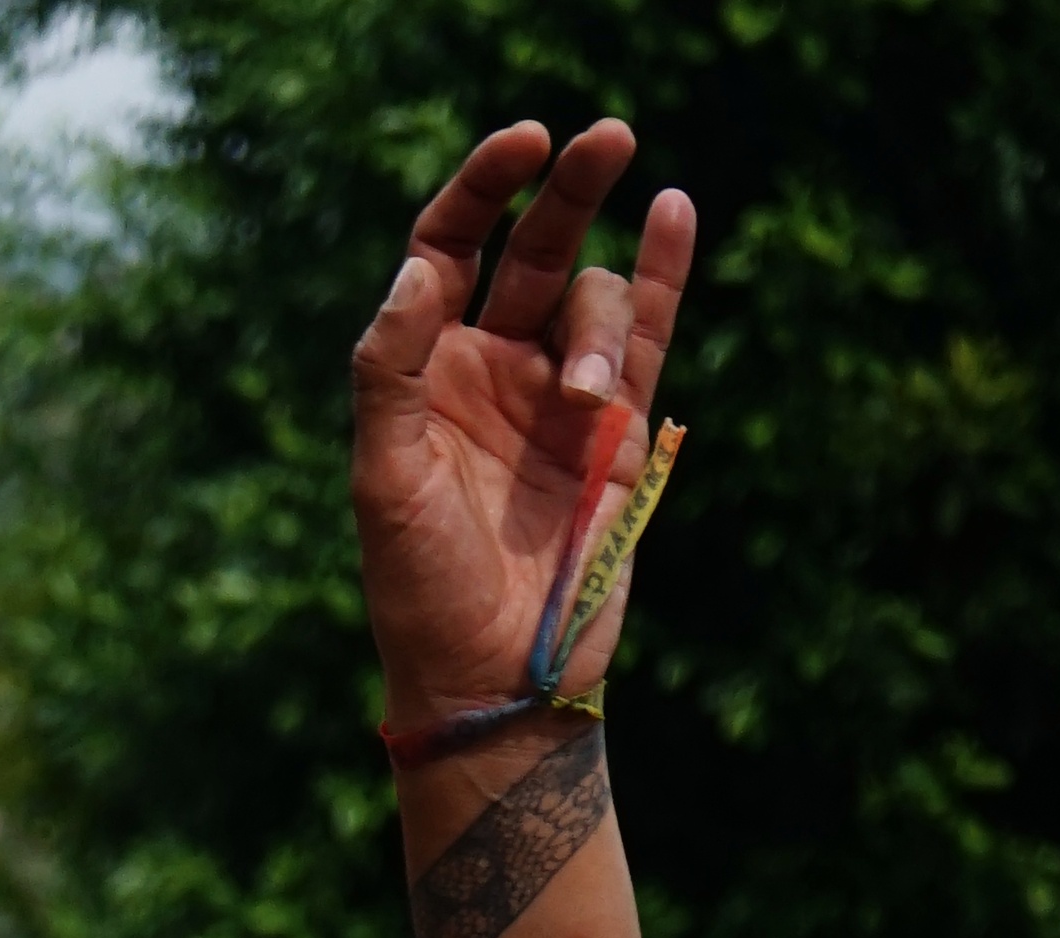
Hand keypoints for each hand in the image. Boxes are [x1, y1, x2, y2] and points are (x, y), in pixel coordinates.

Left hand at [351, 127, 693, 731]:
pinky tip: (675, 212)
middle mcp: (495, 368)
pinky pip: (647, 338)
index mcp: (430, 368)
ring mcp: (561, 397)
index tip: (521, 142)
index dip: (483, 186)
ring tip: (587, 405)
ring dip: (597, 332)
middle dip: (569, 187)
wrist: (492, 679)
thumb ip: (392, 367)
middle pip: (536, 247)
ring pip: (592, 305)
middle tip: (604, 137)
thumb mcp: (384, 477)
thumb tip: (425, 265)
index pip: (453, 246)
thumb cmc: (422, 588)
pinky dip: (664, 275)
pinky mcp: (619, 434)